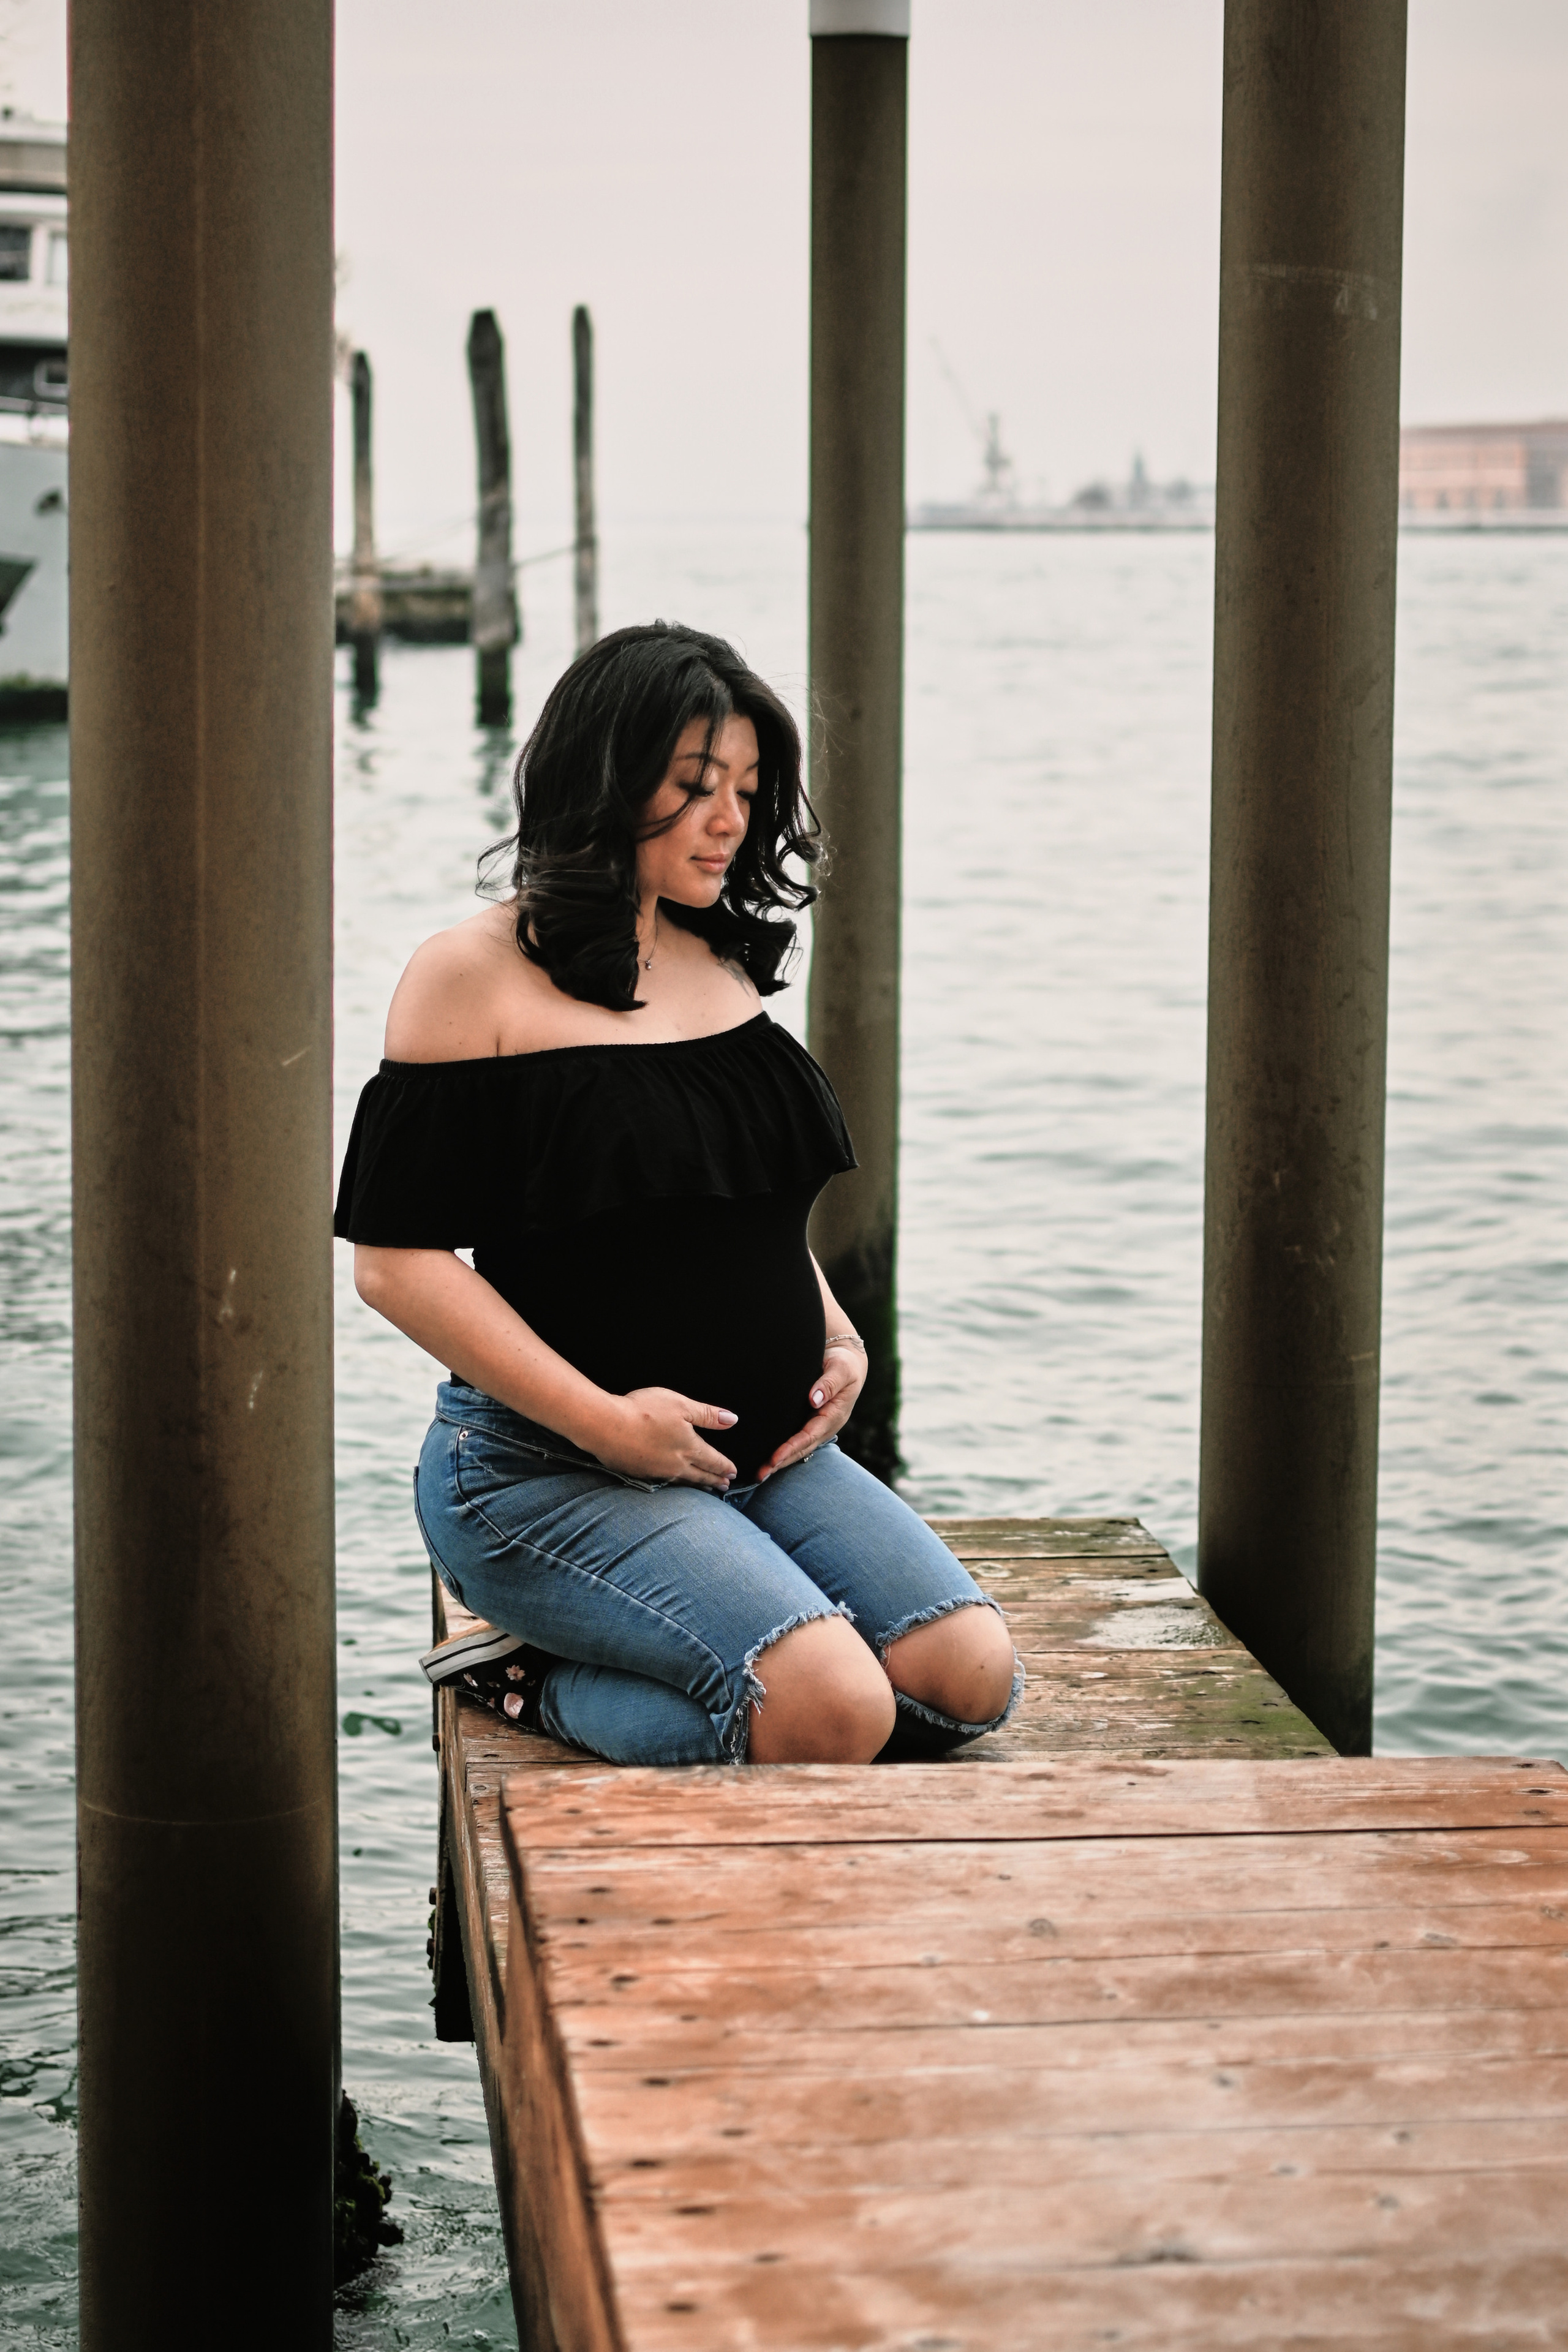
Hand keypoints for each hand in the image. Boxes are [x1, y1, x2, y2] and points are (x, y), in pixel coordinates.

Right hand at [591, 1388, 738, 1491]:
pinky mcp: (639, 1473)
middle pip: (700, 1475)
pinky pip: (665, 1482)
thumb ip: (708, 1414)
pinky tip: (674, 1482)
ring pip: (683, 1481)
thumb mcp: (681, 1405)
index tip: (733, 1473)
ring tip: (704, 1488)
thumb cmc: (644, 1412)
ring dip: (697, 1485)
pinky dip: (676, 1484)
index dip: (725, 1466)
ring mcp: (657, 1472)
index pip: (713, 1460)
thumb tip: (732, 1420)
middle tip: (724, 1486)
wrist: (606, 1426)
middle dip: (714, 1480)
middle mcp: (676, 1464)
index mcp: (689, 1447)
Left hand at [755, 1343, 866, 1480]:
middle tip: (760, 1474)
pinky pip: (798, 1440)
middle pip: (802, 1448)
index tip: (773, 1459)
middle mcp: (826, 1425)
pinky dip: (784, 1451)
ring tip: (761, 1474)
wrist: (847, 1360)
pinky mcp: (812, 1422)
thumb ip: (829, 1383)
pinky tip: (770, 1459)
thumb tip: (814, 1400)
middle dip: (781, 1463)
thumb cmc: (844, 1363)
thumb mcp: (840, 1369)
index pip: (809, 1436)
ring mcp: (819, 1426)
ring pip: (799, 1448)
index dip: (791, 1448)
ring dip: (781, 1462)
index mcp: (834, 1415)